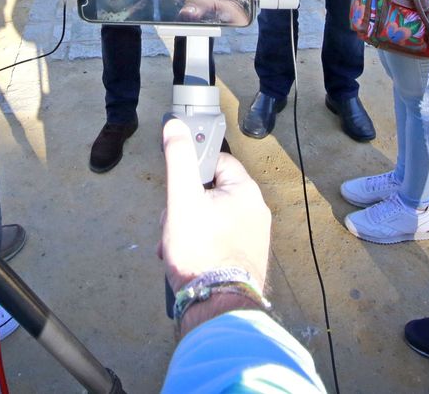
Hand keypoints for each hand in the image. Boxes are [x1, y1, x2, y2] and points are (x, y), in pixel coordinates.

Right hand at [159, 118, 269, 294]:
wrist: (217, 304)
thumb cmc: (199, 249)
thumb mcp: (182, 198)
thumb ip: (179, 159)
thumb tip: (175, 124)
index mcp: (246, 191)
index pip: (216, 163)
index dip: (191, 173)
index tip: (176, 191)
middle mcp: (257, 211)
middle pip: (211, 193)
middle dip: (185, 207)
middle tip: (171, 225)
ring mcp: (254, 237)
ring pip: (212, 218)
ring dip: (188, 228)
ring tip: (174, 247)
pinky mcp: (247, 258)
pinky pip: (220, 240)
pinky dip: (201, 245)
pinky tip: (187, 260)